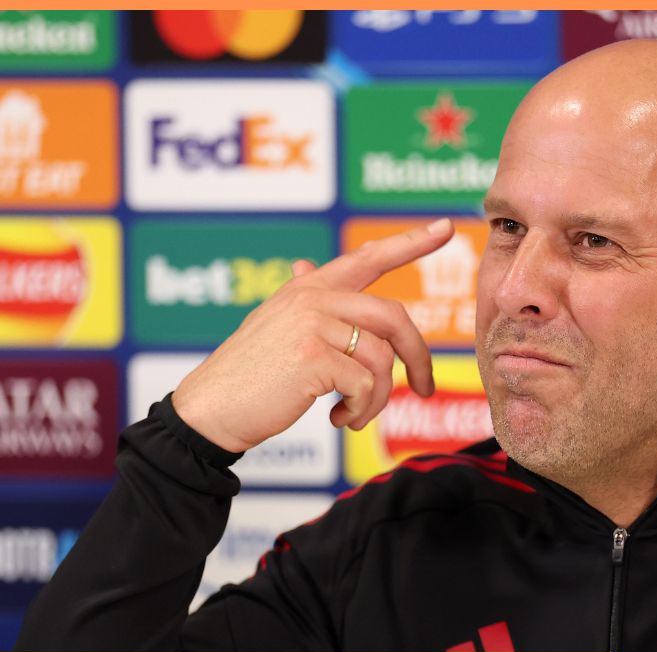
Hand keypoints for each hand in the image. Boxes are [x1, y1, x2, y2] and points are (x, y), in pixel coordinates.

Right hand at [172, 218, 453, 452]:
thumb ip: (303, 301)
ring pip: (382, 359)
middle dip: (418, 357)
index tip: (446, 226)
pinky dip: (361, 410)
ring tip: (356, 416)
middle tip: (423, 389)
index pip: (368, 257)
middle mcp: (313, 298)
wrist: (210, 408)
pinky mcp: (313, 358)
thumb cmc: (247, 375)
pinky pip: (366, 385)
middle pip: (394, 317)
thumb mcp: (274, 326)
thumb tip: (306, 266)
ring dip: (379, 399)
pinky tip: (339, 420)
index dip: (411, 242)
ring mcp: (313, 325)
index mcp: (309, 289)